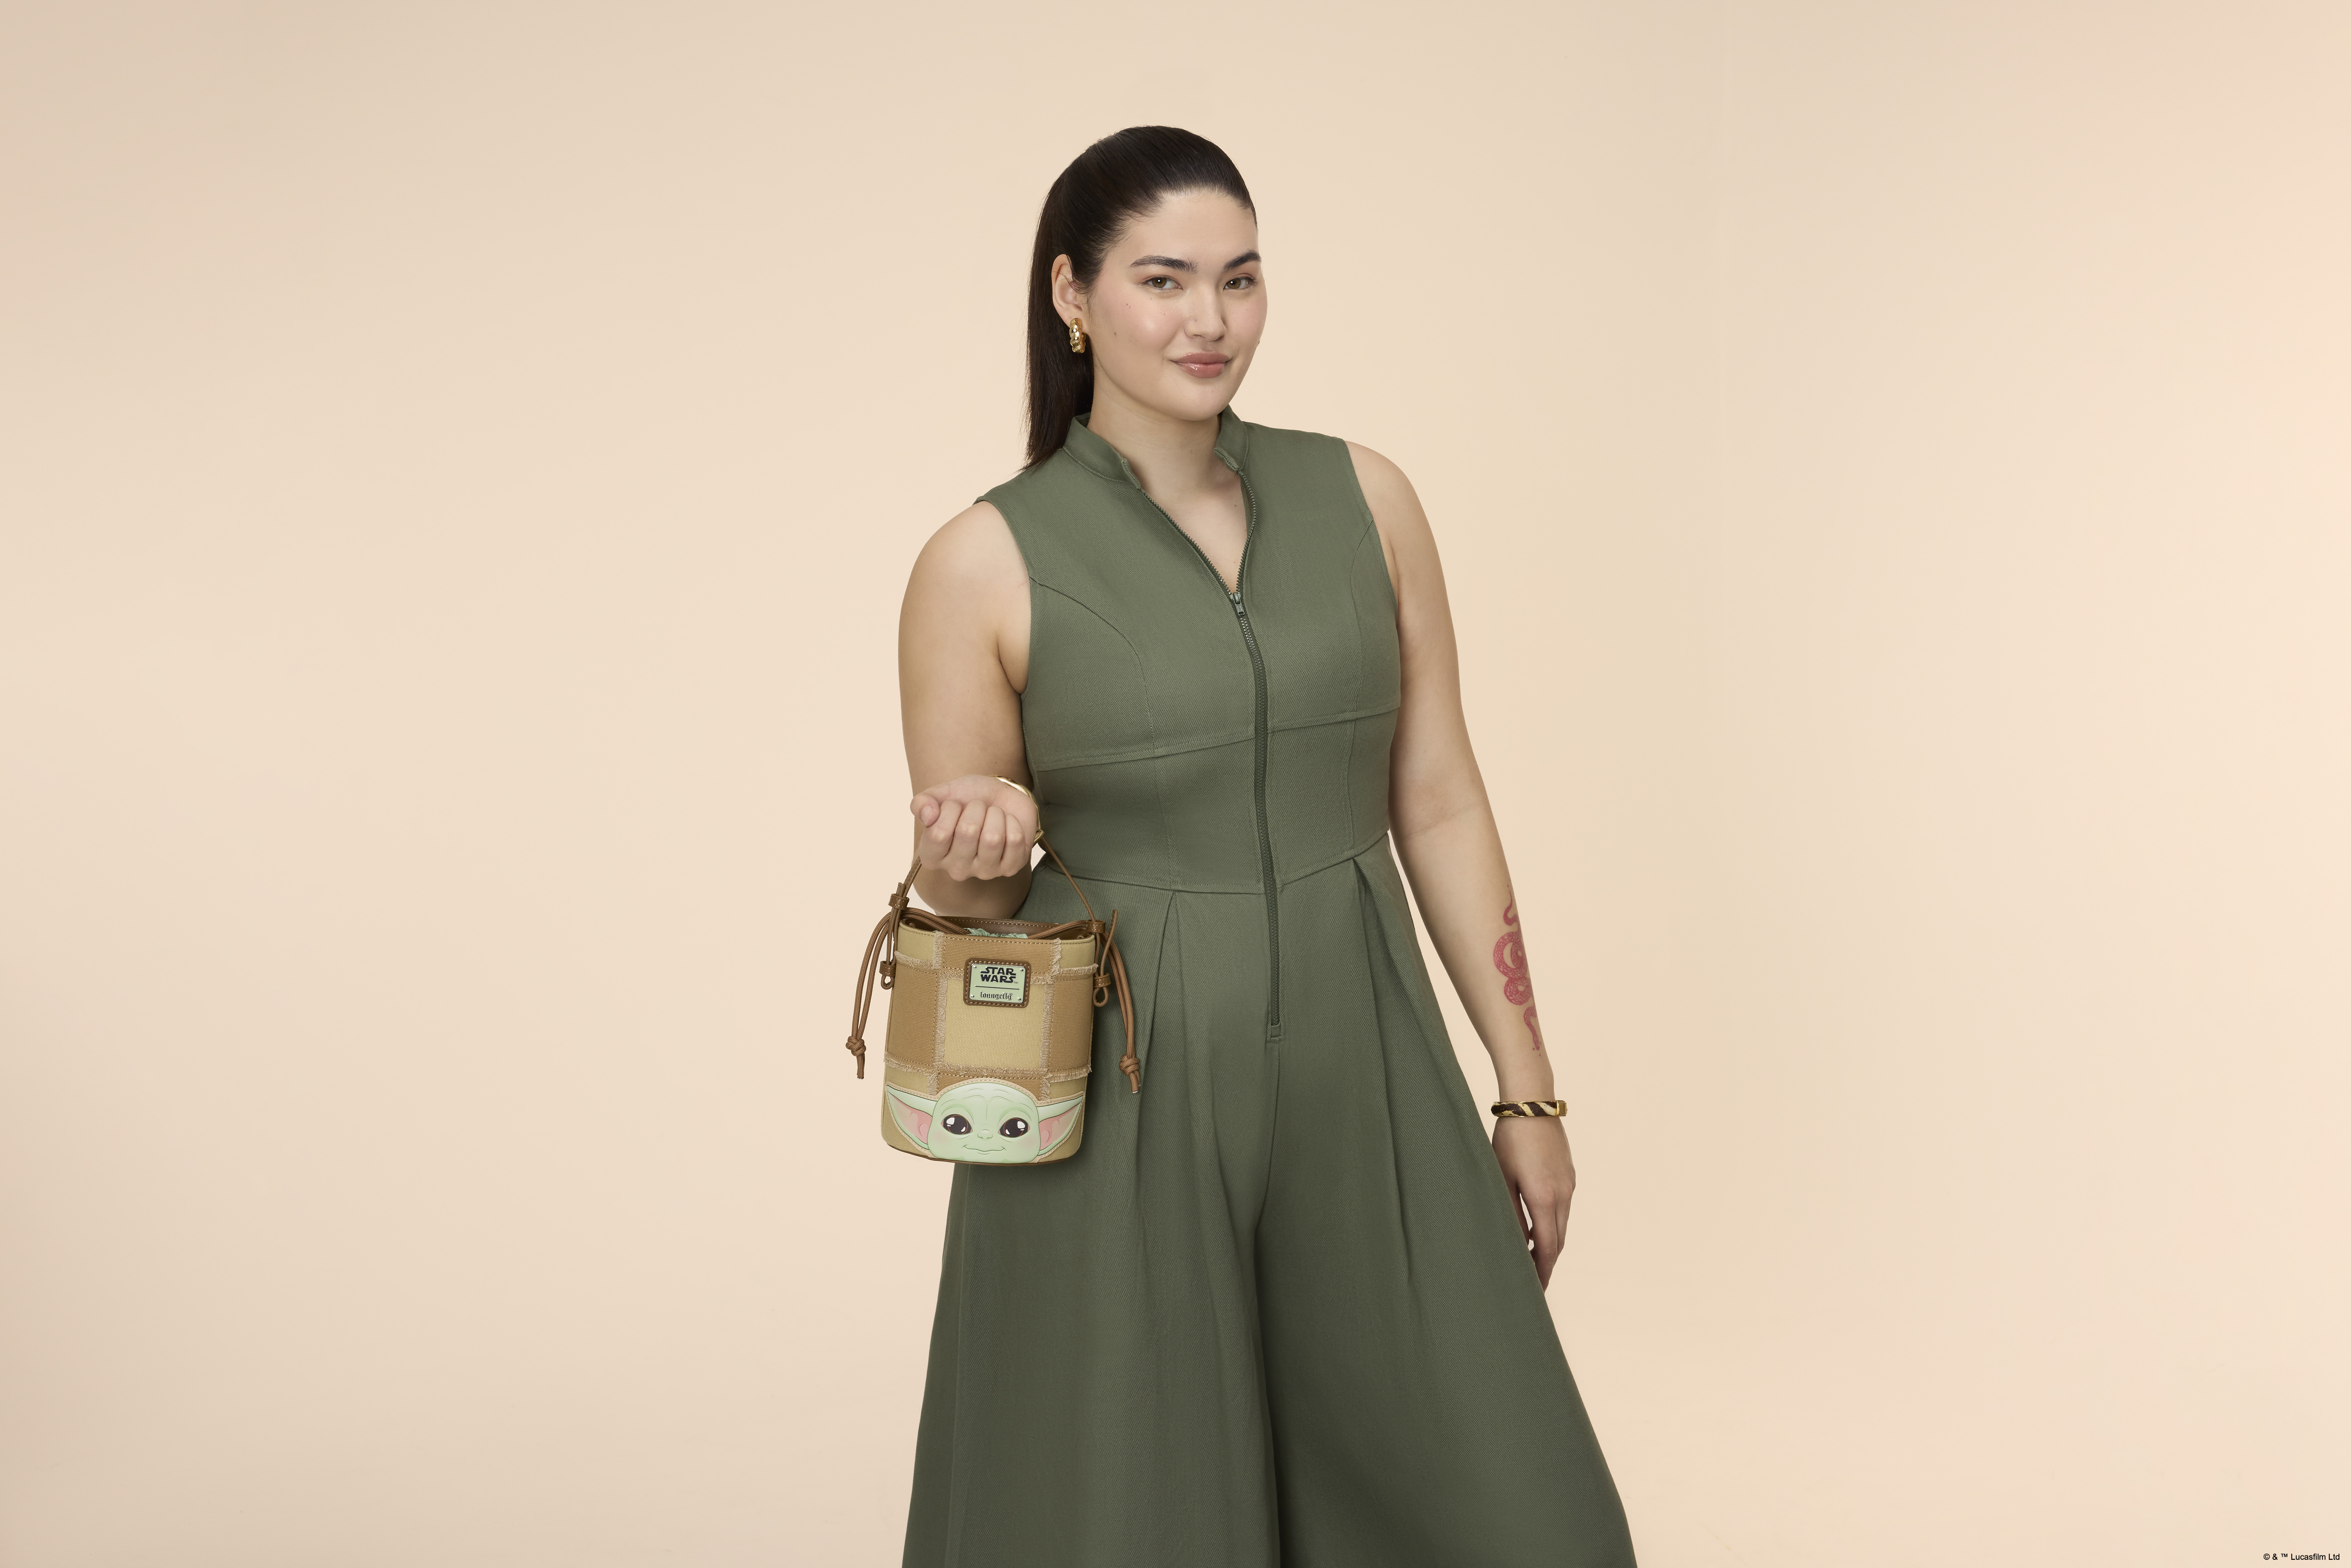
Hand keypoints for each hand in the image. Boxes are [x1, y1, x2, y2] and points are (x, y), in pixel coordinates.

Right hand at [909, 774, 1037, 881]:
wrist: (998, 796)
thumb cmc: (967, 799)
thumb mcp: (941, 795)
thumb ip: (922, 802)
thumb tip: (928, 815)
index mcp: (933, 855)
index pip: (938, 834)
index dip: (949, 809)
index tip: (954, 804)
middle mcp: (956, 869)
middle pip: (967, 832)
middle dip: (975, 809)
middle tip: (977, 808)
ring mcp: (984, 872)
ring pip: (993, 838)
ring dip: (995, 815)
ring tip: (992, 815)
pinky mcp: (1010, 868)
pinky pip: (1014, 840)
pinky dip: (1013, 822)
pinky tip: (1007, 823)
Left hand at [1491, 1116, 1576, 1287]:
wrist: (1532, 1104)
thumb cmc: (1509, 1140)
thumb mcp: (1501, 1177)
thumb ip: (1510, 1212)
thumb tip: (1519, 1241)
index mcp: (1544, 1197)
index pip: (1547, 1247)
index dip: (1542, 1271)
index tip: (1536, 1290)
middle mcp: (1563, 1194)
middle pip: (1558, 1241)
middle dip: (1547, 1264)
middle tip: (1535, 1284)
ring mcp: (1569, 1184)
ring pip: (1563, 1225)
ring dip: (1551, 1245)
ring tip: (1534, 1260)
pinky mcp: (1569, 1175)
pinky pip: (1564, 1208)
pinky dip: (1553, 1224)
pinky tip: (1538, 1228)